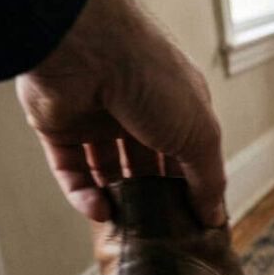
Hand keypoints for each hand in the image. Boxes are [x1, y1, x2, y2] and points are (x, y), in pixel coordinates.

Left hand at [15, 0, 226, 225]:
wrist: (88, 48)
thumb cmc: (153, 78)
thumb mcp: (200, 135)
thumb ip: (209, 179)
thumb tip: (215, 216)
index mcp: (177, 104)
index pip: (188, 151)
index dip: (193, 183)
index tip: (196, 217)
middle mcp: (137, 109)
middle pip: (147, 163)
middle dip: (155, 195)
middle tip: (162, 227)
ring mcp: (96, 118)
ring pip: (108, 170)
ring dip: (119, 198)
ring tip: (130, 225)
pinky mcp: (58, 127)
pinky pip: (71, 170)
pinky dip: (83, 194)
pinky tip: (100, 211)